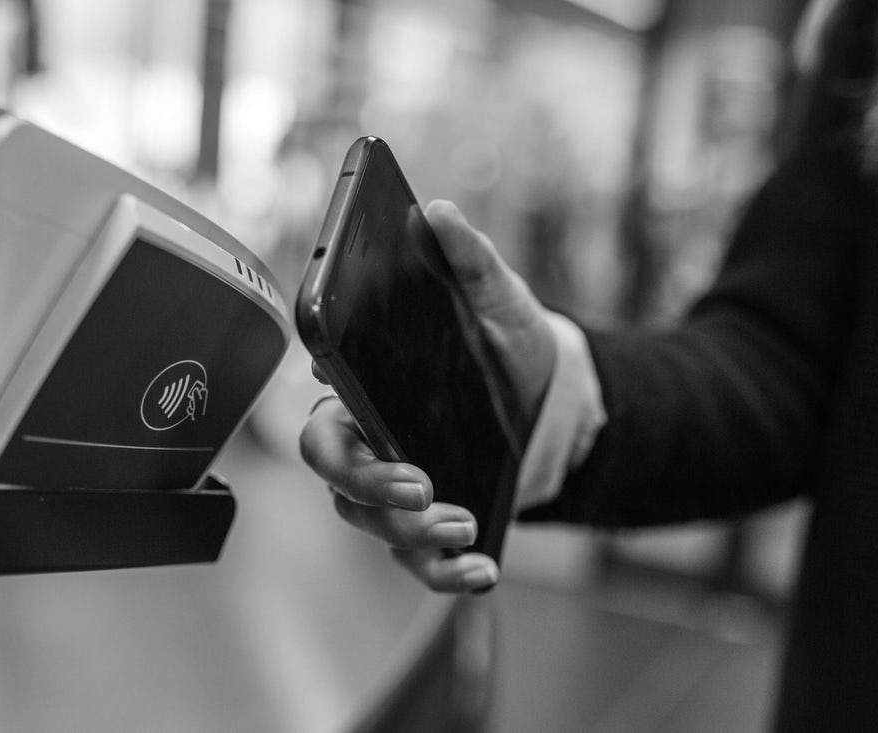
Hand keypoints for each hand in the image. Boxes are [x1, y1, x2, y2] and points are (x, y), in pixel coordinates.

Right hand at [299, 200, 556, 591]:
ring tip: (465, 522)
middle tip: (420, 485)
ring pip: (371, 525)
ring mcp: (399, 488)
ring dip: (412, 534)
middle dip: (368, 486)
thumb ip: (470, 260)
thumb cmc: (510, 344)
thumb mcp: (500, 299)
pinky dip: (445, 574)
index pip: (323, 410)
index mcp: (370, 390)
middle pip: (335, 476)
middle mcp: (372, 442)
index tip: (351, 407)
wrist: (554, 398)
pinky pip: (420, 562)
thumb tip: (440, 213)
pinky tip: (482, 571)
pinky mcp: (433, 524)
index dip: (330, 421)